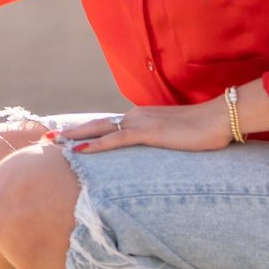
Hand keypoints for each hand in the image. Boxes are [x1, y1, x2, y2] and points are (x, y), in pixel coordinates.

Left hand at [48, 101, 232, 153]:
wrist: (220, 118)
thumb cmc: (204, 130)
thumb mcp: (176, 137)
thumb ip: (162, 142)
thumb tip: (156, 152)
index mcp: (142, 117)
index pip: (108, 123)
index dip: (87, 129)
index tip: (67, 135)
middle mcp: (136, 116)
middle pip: (97, 123)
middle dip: (70, 130)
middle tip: (47, 137)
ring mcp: (141, 123)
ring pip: (100, 129)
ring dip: (75, 135)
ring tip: (54, 142)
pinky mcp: (149, 133)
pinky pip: (116, 139)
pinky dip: (96, 144)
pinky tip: (80, 149)